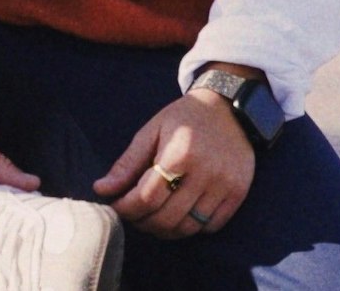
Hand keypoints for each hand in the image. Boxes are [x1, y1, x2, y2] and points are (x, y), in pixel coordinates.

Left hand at [91, 89, 255, 238]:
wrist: (228, 108)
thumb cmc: (185, 118)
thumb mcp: (152, 131)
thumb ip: (127, 163)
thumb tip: (101, 189)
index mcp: (180, 154)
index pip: (147, 197)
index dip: (126, 208)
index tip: (116, 206)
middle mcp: (205, 173)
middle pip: (167, 218)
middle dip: (142, 222)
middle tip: (132, 215)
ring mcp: (225, 186)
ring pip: (188, 227)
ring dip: (165, 230)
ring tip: (152, 219)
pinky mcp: (238, 193)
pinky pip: (211, 226)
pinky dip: (191, 228)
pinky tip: (179, 216)